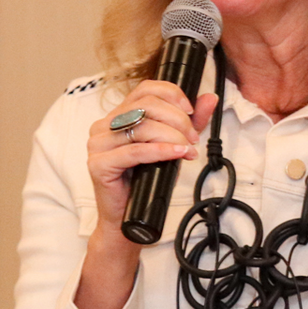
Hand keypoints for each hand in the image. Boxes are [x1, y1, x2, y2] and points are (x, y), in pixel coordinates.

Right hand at [73, 80, 218, 308]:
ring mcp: (97, 144)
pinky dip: (160, 150)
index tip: (191, 110)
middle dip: (177, 119)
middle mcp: (103, 125)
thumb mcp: (172, 145)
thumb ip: (190, 121)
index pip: (144, 89)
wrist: (128, 220)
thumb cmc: (146, 182)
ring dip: (172, 136)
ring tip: (187, 149)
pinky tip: (177, 154)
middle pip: (146, 106)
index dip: (171, 94)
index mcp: (117, 115)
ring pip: (142, 126)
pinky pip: (134, 151)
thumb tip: (209, 98)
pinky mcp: (98, 164)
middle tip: (193, 138)